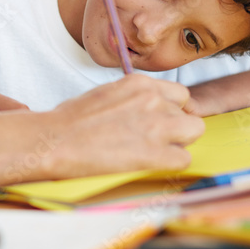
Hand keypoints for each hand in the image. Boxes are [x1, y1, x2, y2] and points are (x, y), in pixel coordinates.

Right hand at [28, 74, 204, 182]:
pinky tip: (150, 165)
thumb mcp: (106, 93)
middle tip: (157, 140)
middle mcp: (153, 99)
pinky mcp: (155, 153)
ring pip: (194, 132)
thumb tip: (141, 111)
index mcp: (140, 83)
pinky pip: (183, 159)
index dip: (171, 111)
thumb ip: (132, 98)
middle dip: (178, 127)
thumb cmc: (70, 121)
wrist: (55, 141)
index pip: (179, 94)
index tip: (159, 122)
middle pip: (190, 113)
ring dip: (178, 144)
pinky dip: (170, 164)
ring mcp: (157, 125)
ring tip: (155, 152)